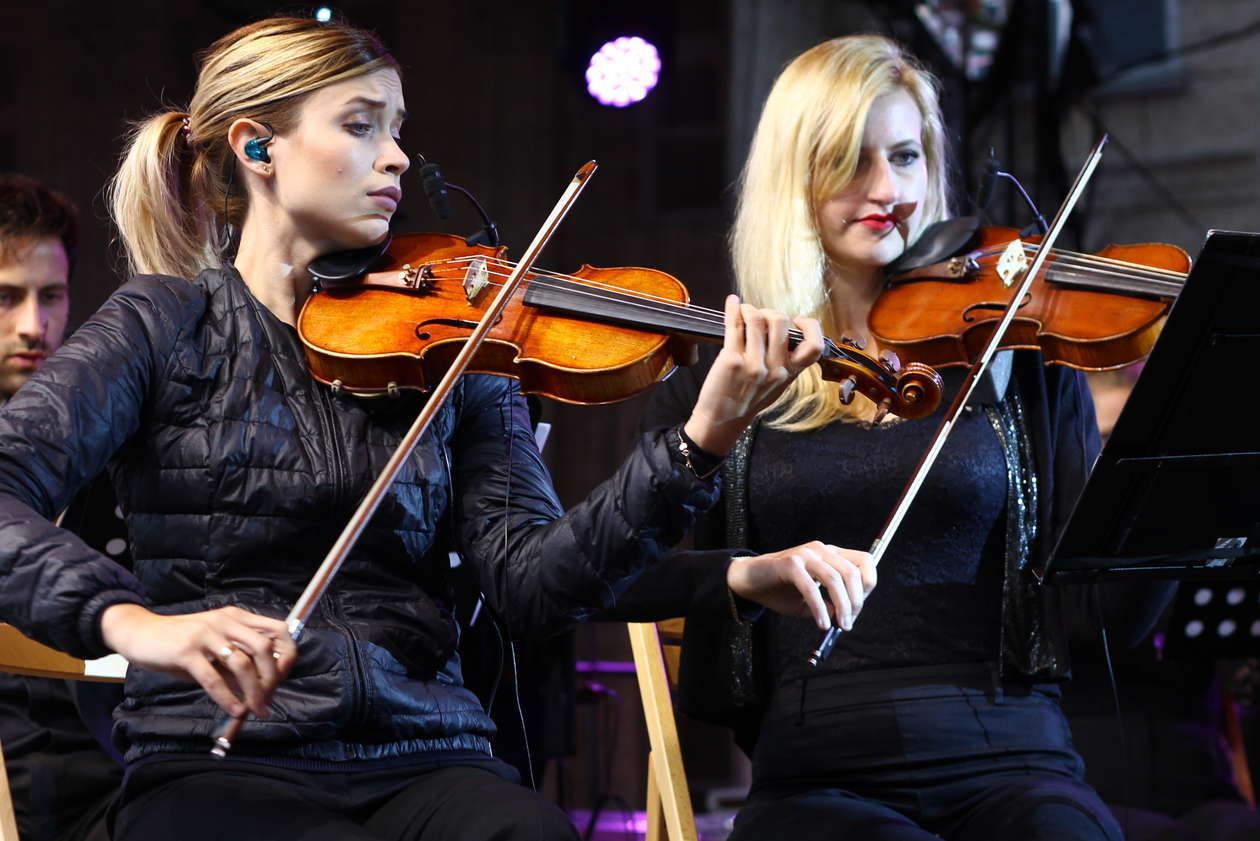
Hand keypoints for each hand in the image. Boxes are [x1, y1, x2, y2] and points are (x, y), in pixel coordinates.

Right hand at [99, 603, 296, 717]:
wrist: (140, 633)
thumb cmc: (180, 644)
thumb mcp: (213, 649)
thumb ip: (235, 664)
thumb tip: (261, 691)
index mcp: (237, 617)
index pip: (277, 630)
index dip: (286, 654)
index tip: (283, 677)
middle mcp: (225, 621)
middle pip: (264, 647)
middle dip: (271, 677)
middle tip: (267, 700)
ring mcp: (206, 634)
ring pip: (242, 663)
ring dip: (253, 691)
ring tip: (255, 710)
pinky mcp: (186, 651)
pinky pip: (213, 678)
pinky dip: (227, 697)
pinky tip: (234, 710)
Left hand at [683, 295, 823, 455]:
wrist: (722, 421)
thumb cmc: (748, 401)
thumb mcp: (777, 386)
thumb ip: (785, 362)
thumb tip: (786, 330)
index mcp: (790, 374)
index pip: (814, 346)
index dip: (810, 326)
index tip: (797, 320)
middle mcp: (775, 368)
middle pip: (780, 322)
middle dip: (769, 311)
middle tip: (760, 316)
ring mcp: (753, 364)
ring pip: (756, 318)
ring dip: (749, 309)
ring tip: (744, 312)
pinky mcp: (731, 360)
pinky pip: (735, 325)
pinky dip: (733, 309)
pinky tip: (732, 303)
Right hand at [726, 541, 875, 630]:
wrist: (750, 581)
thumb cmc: (781, 590)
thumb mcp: (811, 599)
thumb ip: (830, 604)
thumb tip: (845, 616)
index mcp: (830, 554)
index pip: (864, 561)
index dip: (868, 584)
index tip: (858, 608)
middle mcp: (821, 550)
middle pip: (852, 572)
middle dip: (855, 601)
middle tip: (848, 622)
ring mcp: (805, 554)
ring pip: (834, 579)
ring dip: (841, 606)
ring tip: (839, 625)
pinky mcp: (790, 563)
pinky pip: (811, 588)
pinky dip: (820, 608)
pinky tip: (821, 623)